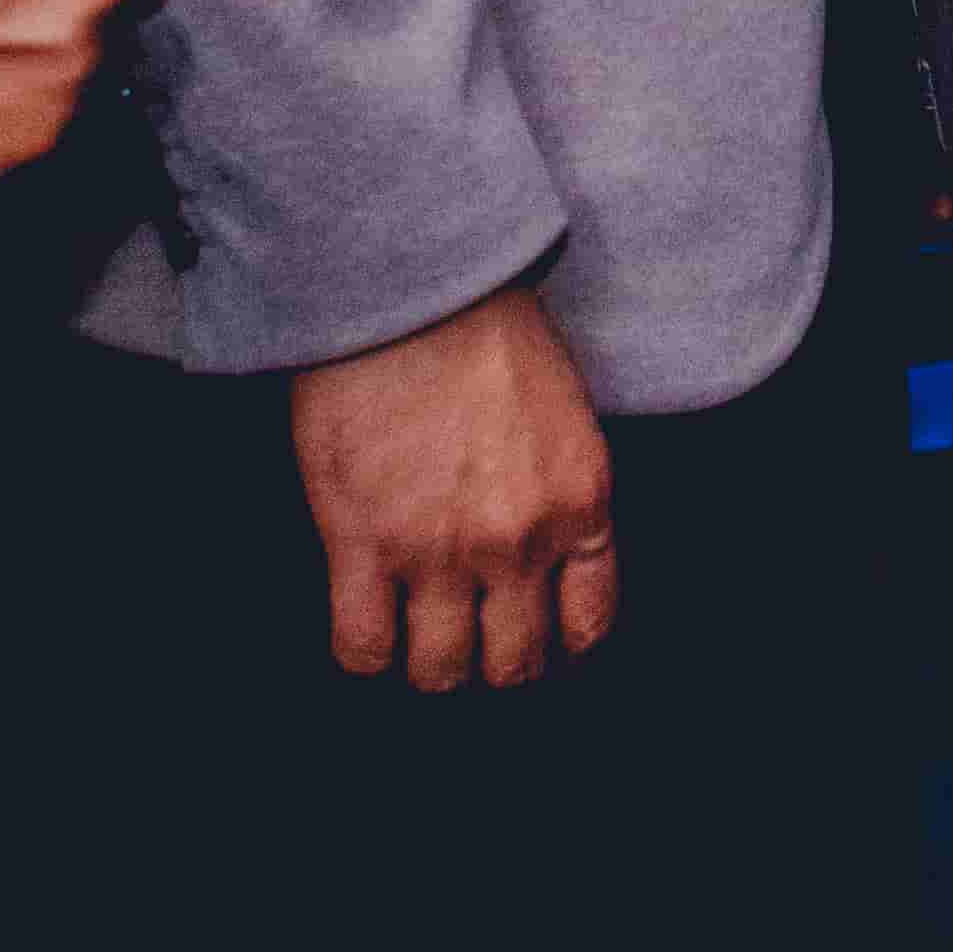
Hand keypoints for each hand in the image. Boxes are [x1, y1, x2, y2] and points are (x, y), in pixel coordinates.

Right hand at [290, 283, 617, 691]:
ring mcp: (439, 551)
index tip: (537, 640)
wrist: (409, 282)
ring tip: (415, 641)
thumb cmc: (484, 327)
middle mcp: (519, 541)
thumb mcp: (561, 412)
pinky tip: (366, 633)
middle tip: (471, 644)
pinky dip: (365, 654)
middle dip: (493, 665)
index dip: (558, 645)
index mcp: (581, 501)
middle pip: (514, 662)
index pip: (590, 623)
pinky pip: (363, 647)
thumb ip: (558, 487)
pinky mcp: (362, 544)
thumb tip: (539, 548)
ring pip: (441, 670)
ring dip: (430, 666)